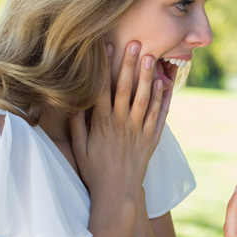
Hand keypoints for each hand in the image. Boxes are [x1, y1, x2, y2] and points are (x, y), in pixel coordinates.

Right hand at [70, 41, 167, 205]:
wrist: (117, 194)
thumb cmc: (94, 170)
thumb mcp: (78, 148)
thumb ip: (76, 124)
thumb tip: (72, 100)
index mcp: (102, 124)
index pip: (102, 90)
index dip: (104, 67)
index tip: (105, 48)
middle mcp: (122, 125)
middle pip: (126, 89)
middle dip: (130, 65)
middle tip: (135, 43)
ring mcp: (139, 131)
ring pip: (145, 99)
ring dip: (148, 77)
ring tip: (151, 57)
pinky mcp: (152, 139)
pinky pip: (159, 116)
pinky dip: (162, 99)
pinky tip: (164, 83)